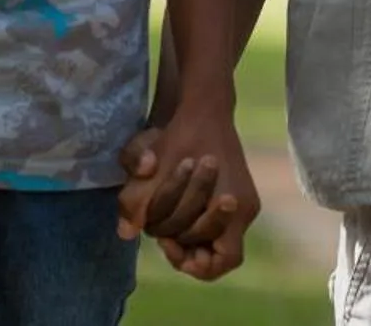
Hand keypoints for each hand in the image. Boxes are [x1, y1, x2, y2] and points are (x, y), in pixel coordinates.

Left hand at [117, 100, 257, 280]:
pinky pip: (217, 223)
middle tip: (162, 235)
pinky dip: (195, 222)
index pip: (225, 260)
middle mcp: (244, 207)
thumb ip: (136, 201)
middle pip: (216, 252)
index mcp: (234, 204)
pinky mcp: (237, 194)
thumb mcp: (152, 168)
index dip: (196, 264)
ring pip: (215, 238)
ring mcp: (243, 201)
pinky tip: (175, 209)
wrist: (204, 107)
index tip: (170, 245)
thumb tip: (125, 233)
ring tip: (165, 220)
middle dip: (186, 245)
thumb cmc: (181, 135)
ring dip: (189, 234)